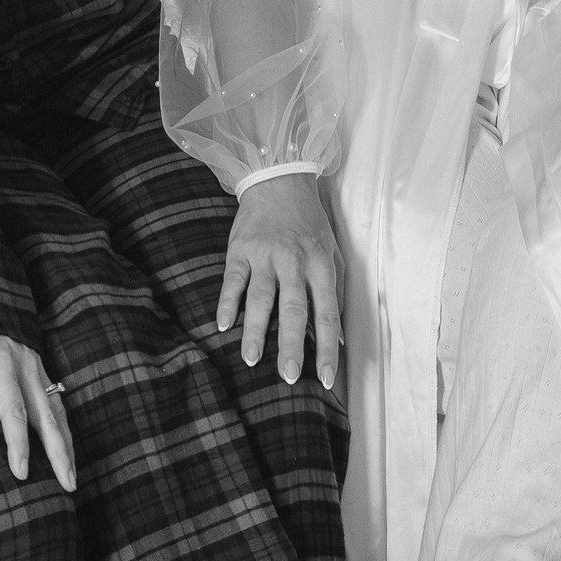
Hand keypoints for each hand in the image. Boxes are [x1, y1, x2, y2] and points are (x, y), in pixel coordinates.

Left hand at [0, 334, 78, 492]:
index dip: (19, 443)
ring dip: (67, 445)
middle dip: (59, 453)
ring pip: (58, 412)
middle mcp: (26, 366)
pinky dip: (64, 431)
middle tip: (67, 486)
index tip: (22, 472)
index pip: (13, 409)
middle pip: (47, 416)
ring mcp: (37, 367)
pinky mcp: (40, 370)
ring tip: (72, 479)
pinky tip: (66, 453)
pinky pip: (57, 404)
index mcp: (1, 361)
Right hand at [218, 173, 342, 386]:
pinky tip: (222, 325)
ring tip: (251, 359)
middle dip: (290, 346)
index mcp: (321, 265)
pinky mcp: (240, 249)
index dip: (327, 348)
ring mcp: (265, 255)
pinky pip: (232, 280)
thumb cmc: (310, 225)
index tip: (325, 378)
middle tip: (287, 376)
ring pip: (260, 298)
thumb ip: (336, 293)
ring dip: (255, 330)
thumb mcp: (334, 253)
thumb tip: (338, 337)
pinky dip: (226, 302)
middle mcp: (293, 261)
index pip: (327, 315)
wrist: (279, 181)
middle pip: (292, 310)